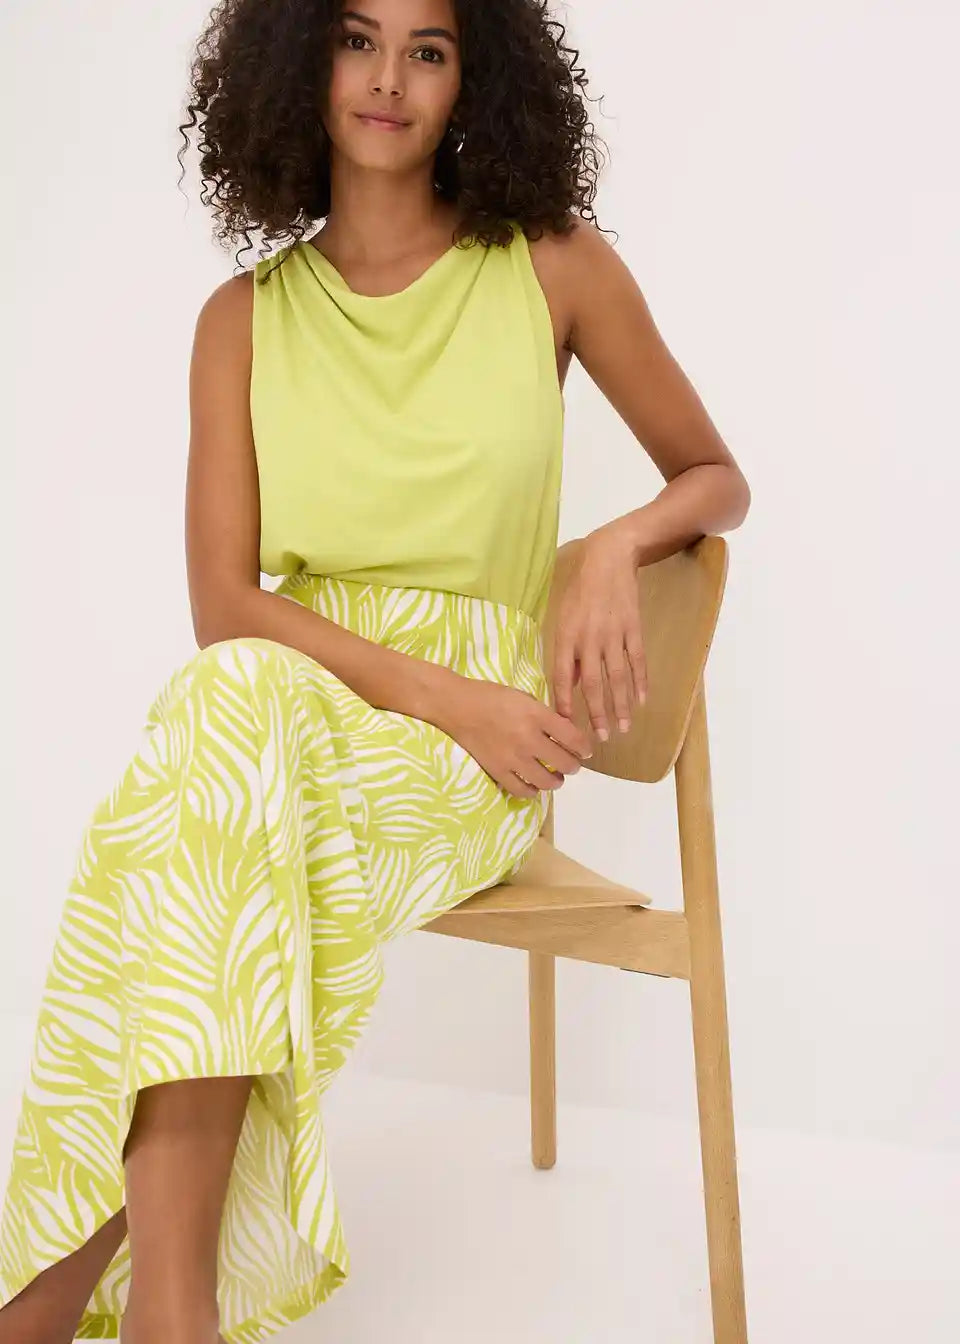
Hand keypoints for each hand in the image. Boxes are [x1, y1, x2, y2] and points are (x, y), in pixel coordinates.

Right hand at [432, 674, 594, 799]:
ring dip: (556, 781)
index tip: (586, 752)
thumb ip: (545, 715)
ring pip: (547, 780)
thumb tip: (566, 733)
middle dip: (573, 766)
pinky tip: (534, 786)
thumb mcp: (525, 698)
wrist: (457, 706)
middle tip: (572, 765)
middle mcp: (528, 738)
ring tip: (555, 777)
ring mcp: (513, 758)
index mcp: (537, 715)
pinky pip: (522, 790)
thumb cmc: (492, 697)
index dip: (584, 748)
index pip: (573, 738)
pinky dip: (532, 792)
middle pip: (564, 762)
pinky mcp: (497, 771)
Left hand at [551, 523, 647, 741]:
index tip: (567, 726)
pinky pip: (637, 661)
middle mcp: (589, 639)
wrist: (608, 558)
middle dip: (597, 714)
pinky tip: (642, 701)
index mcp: (566, 636)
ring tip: (624, 728)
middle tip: (602, 738)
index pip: (562, 677)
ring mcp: (613, 635)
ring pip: (618, 678)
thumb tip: (570, 684)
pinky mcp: (633, 629)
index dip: (564, 703)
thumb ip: (566, 652)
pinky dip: (640, 682)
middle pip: (593, 684)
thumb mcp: (563, 617)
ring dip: (621, 706)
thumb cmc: (580, 589)